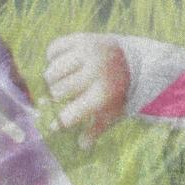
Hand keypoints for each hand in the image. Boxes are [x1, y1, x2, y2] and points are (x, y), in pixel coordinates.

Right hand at [43, 34, 130, 148]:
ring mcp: (87, 52)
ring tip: (58, 81)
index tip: (54, 125)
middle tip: (58, 97)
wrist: (133, 59)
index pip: (70, 114)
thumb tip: (82, 146)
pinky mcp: (81, 38)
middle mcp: (95, 71)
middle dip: (55, 97)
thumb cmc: (118, 91)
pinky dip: (52, 57)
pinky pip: (53, 48)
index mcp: (103, 94)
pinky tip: (60, 63)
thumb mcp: (113, 112)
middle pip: (58, 91)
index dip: (59, 122)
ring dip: (51, 79)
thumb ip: (97, 129)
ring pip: (52, 70)